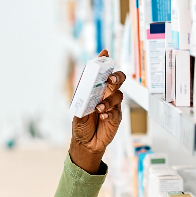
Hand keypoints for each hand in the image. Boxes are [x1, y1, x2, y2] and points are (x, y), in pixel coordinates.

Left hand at [70, 49, 125, 173]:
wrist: (86, 143)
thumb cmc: (81, 126)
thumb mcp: (77, 114)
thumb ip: (82, 104)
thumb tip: (86, 96)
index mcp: (94, 90)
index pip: (100, 73)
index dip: (103, 62)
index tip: (104, 52)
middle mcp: (105, 95)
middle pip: (117, 79)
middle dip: (116, 76)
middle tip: (110, 80)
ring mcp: (112, 105)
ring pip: (118, 95)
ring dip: (108, 101)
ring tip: (98, 109)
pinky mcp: (116, 117)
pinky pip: (116, 111)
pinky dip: (109, 112)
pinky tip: (103, 116)